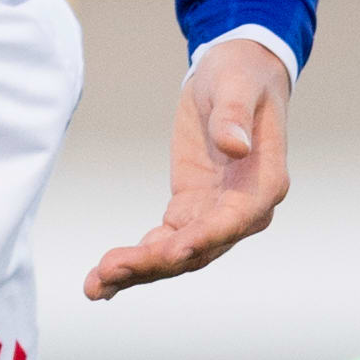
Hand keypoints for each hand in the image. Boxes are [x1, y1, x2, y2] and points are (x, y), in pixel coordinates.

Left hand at [84, 38, 291, 301]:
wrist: (237, 74)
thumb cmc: (243, 76)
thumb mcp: (238, 85)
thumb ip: (235, 115)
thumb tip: (236, 145)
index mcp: (264, 183)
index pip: (234, 220)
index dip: (203, 238)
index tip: (169, 252)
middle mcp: (244, 209)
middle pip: (200, 248)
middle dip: (155, 263)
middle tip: (109, 270)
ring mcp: (215, 213)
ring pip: (178, 254)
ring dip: (138, 270)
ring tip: (95, 285)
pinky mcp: (190, 208)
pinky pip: (164, 242)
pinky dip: (137, 259)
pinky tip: (105, 277)